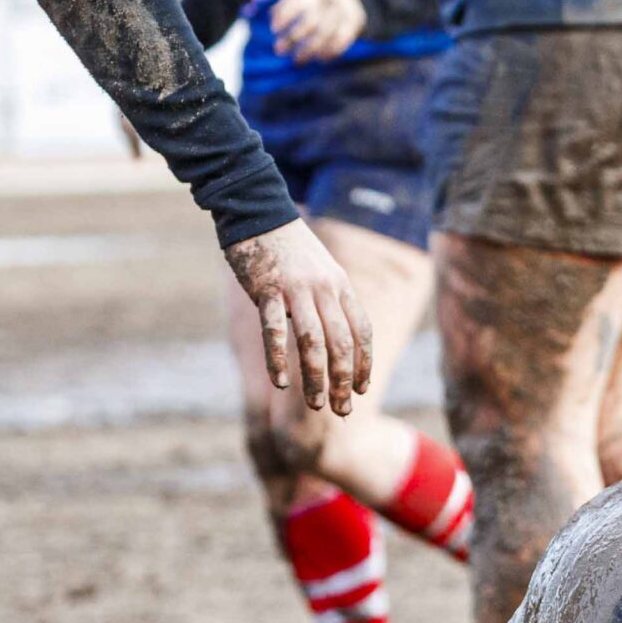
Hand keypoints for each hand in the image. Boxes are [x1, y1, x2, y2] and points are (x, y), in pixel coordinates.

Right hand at [223, 219, 372, 412]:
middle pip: (341, 343)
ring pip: (313, 341)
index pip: (362, 332)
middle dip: (344, 381)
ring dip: (316, 377)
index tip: (361, 389)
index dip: (364, 363)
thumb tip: (337, 338)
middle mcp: (324, 289)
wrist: (257, 211)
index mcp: (341, 286)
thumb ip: (331, 301)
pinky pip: (275, 330)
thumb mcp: (322, 271)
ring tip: (316, 405)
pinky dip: (279, 358)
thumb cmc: (289, 248)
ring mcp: (296, 289)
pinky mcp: (266, 289)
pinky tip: (280, 383)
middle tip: (342, 411)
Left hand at [270, 0, 367, 64]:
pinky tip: (322, 60)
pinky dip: (332, 51)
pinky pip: (343, 40)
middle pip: (310, 22)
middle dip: (293, 38)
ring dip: (310, 50)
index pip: (298, 2)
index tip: (273, 29)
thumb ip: (291, 3)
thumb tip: (273, 16)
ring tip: (297, 60)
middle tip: (279, 50)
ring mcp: (345, 10)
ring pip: (324, 33)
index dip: (285, 15)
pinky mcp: (356, 22)